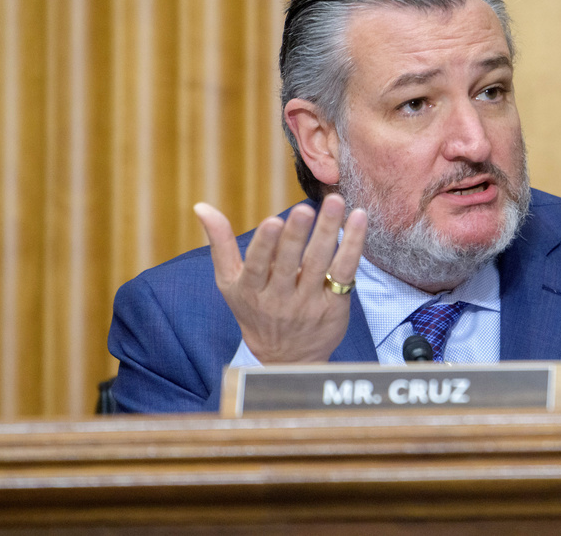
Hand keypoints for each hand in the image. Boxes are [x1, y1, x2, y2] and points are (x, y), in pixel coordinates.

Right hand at [193, 194, 367, 362]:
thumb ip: (219, 243)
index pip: (257, 266)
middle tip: (304, 209)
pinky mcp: (335, 304)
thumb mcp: (229, 282)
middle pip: (290, 264)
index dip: (265, 245)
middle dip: (296, 236)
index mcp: (251, 290)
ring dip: (329, 231)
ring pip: (320, 263)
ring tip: (335, 202)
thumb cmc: (254, 311)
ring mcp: (310, 302)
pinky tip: (359, 219)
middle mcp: (280, 298)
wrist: (287, 358)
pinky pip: (346, 271)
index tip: (273, 221)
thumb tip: (201, 206)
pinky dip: (354, 244)